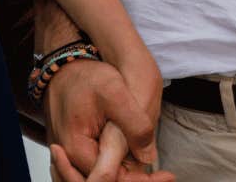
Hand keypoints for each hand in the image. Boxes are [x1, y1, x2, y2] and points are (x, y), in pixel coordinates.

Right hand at [45, 59, 164, 181]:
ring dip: (127, 173)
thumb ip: (134, 126)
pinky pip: (96, 165)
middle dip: (135, 179)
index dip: (141, 181)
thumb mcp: (115, 93)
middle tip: (165, 175)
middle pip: (107, 180)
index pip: (111, 180)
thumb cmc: (86, 75)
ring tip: (152, 165)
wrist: (67, 65)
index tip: (168, 176)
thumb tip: (149, 157)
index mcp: (77, 148)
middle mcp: (69, 157)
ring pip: (102, 174)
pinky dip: (115, 166)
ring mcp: (69, 155)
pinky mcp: (75, 149)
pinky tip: (133, 157)